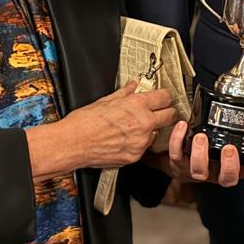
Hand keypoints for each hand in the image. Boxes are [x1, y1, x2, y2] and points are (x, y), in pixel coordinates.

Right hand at [26, 85, 176, 178]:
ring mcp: (140, 142)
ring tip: (133, 128)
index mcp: (136, 105)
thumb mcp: (105, 101)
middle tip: (159, 111)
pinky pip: (143, 148)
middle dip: (166, 112)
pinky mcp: (135, 156)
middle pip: (170, 116)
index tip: (162, 98)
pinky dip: (138, 143)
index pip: (165, 97)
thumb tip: (133, 86)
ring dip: (150, 130)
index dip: (164, 97)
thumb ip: (124, 93)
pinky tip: (124, 139)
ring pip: (157, 133)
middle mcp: (143, 123)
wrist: (73, 144)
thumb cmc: (84, 122)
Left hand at [161, 118, 243, 187]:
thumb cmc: (209, 148)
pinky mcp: (180, 164)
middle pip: (228, 178)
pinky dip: (178, 140)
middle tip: (229, 148)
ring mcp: (199, 171)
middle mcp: (218, 172)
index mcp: (234, 168)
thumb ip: (239, 129)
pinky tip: (183, 126)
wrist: (181, 161)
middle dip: (230, 165)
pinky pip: (177, 155)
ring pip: (200, 171)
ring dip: (200, 154)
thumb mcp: (228, 140)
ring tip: (201, 136)